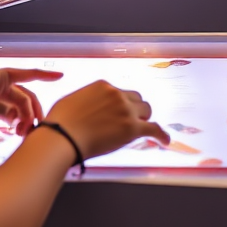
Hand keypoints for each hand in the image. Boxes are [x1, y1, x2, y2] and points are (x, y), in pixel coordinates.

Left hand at [0, 69, 60, 134]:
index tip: (61, 75)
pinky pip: (13, 118)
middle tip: (32, 129)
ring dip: (26, 121)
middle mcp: (5, 87)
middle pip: (28, 98)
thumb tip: (15, 116)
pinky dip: (18, 125)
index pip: (29, 74)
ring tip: (22, 135)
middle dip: (34, 112)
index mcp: (2, 76)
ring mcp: (1, 100)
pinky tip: (17, 134)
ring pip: (22, 110)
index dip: (46, 75)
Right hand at [47, 80, 168, 159]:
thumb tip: (85, 109)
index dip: (121, 104)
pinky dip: (161, 135)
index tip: (119, 112)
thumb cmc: (61, 122)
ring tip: (144, 129)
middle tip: (132, 120)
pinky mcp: (131, 128)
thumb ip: (86, 101)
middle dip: (135, 109)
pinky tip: (165, 141)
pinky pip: (153, 129)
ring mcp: (125, 110)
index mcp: (103, 86)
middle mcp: (117, 94)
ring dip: (144, 119)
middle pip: (136, 99)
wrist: (63, 137)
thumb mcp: (72, 101)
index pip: (119, 93)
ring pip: (146, 111)